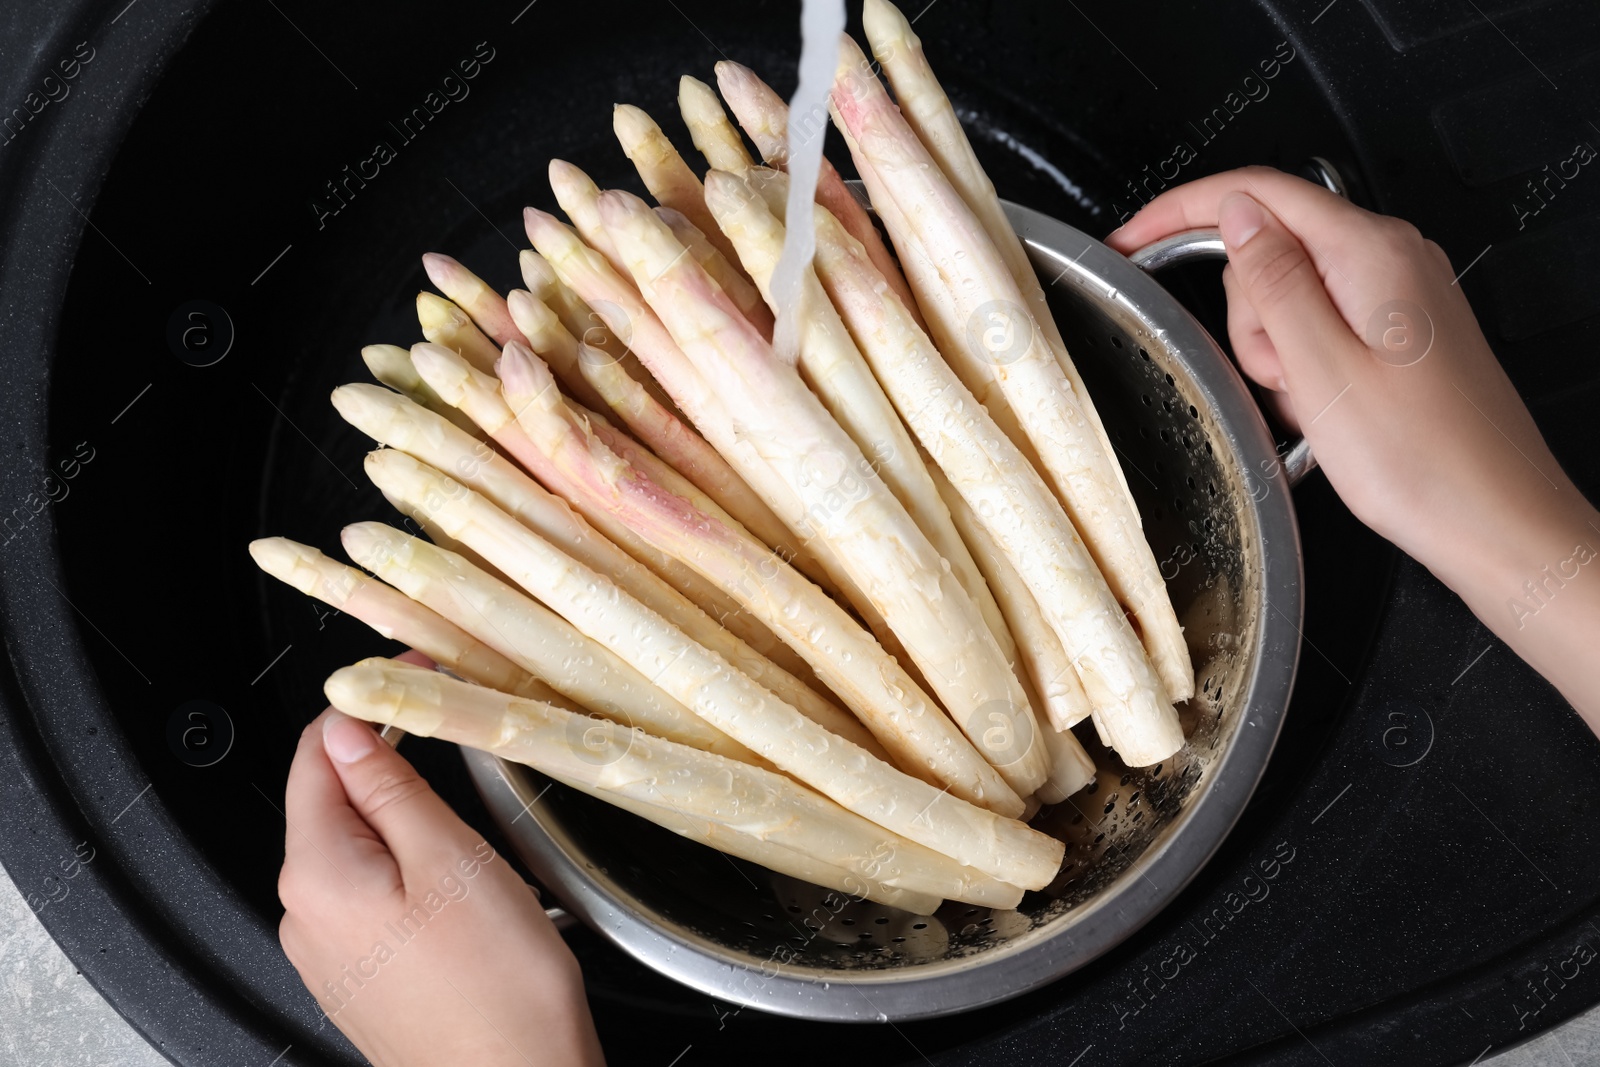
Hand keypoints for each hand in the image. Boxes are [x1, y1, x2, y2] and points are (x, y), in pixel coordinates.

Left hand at [277, 653, 604, 1066]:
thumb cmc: (495, 993)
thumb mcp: (451, 859)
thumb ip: (392, 786)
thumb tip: (353, 725)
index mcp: (318, 871)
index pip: (319, 751)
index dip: (370, 702)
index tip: (418, 678)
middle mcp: (305, 913)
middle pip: (336, 800)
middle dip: (394, 764)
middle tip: (462, 751)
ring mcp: (329, 950)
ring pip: (360, 849)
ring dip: (409, 821)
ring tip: (474, 835)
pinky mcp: (360, 975)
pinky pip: (374, 897)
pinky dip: (412, 871)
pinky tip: (464, 889)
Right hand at [1108, 168, 1599, 723]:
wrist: (1498, 523)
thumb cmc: (1425, 462)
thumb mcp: (1320, 367)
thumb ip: (1270, 279)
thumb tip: (1231, 214)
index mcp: (1371, 252)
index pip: (1255, 191)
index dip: (1178, 211)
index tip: (1129, 239)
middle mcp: (1394, 259)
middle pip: (1270, 249)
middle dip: (1249, 315)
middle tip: (1275, 377)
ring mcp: (1402, 296)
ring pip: (1292, 297)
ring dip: (1278, 353)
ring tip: (1310, 406)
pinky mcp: (1401, 334)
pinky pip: (1322, 331)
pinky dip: (1306, 370)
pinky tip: (1326, 413)